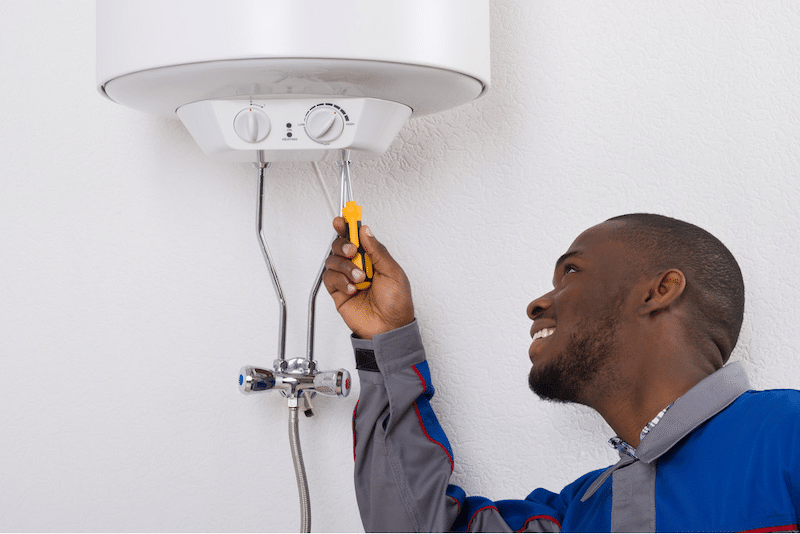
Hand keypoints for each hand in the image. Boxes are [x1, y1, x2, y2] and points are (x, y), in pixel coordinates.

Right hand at [323, 217, 413, 338]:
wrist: (389, 329)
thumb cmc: (397, 304)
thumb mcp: (393, 272)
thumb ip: (377, 251)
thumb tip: (365, 231)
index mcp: (373, 258)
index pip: (356, 237)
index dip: (348, 227)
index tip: (342, 220)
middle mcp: (358, 265)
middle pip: (340, 245)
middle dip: (343, 245)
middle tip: (352, 252)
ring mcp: (347, 278)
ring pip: (333, 261)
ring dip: (345, 267)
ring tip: (359, 279)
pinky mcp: (338, 292)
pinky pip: (330, 278)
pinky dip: (340, 281)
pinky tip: (352, 289)